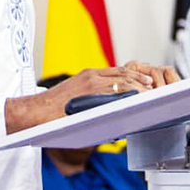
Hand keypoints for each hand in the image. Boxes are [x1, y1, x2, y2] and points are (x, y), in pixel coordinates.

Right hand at [5, 62, 174, 133]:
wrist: (34, 114)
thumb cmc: (54, 113)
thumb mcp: (76, 101)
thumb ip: (93, 102)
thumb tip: (113, 116)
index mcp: (89, 76)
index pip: (119, 72)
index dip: (136, 78)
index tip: (148, 85)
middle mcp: (91, 75)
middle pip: (125, 74)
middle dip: (142, 82)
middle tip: (155, 91)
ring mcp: (90, 82)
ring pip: (122, 80)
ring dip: (140, 87)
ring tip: (152, 96)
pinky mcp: (88, 92)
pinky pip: (114, 90)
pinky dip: (129, 94)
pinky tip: (138, 102)